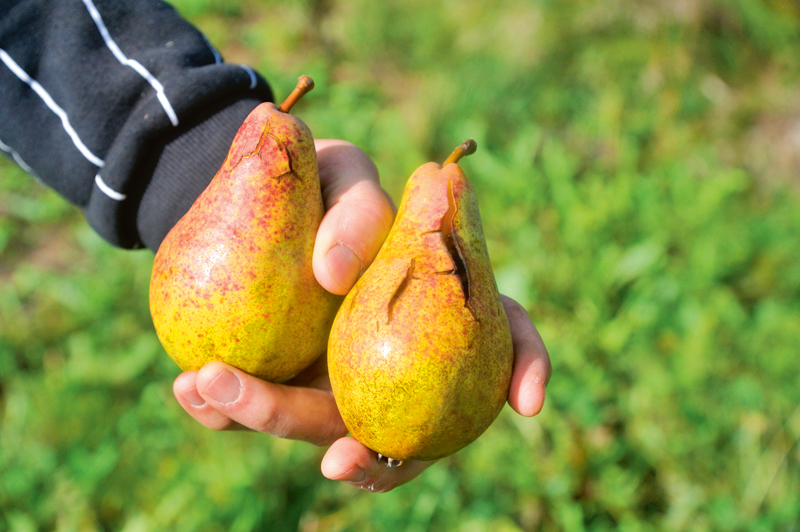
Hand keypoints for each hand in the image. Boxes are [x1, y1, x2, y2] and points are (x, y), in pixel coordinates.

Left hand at [171, 140, 551, 491]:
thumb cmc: (326, 184)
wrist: (265, 189)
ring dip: (264, 423)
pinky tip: (190, 388)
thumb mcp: (347, 177)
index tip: (521, 403)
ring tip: (214, 388)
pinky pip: (246, 408)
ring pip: (307, 426)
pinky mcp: (272, 380)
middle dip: (365, 461)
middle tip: (336, 461)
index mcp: (425, 322)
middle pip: (390, 428)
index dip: (522, 373)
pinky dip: (218, 408)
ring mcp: (325, 379)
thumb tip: (335, 274)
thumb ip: (357, 212)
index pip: (495, 350)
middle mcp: (383, 365)